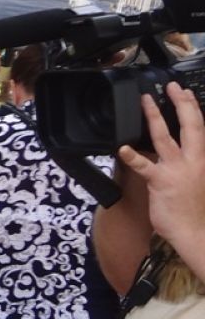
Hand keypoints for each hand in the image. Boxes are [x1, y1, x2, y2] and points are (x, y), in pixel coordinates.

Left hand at [119, 83, 204, 253]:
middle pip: (189, 126)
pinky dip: (132, 156)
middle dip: (181, 103)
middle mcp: (192, 161)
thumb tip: (179, 149)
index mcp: (201, 159)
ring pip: (164, 138)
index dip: (193, 108)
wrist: (195, 231)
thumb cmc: (193, 209)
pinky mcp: (160, 182)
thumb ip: (189, 162)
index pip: (200, 128)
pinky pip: (144, 166)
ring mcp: (176, 170)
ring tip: (145, 101)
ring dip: (154, 117)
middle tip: (171, 87)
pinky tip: (122, 148)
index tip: (186, 92)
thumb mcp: (198, 179)